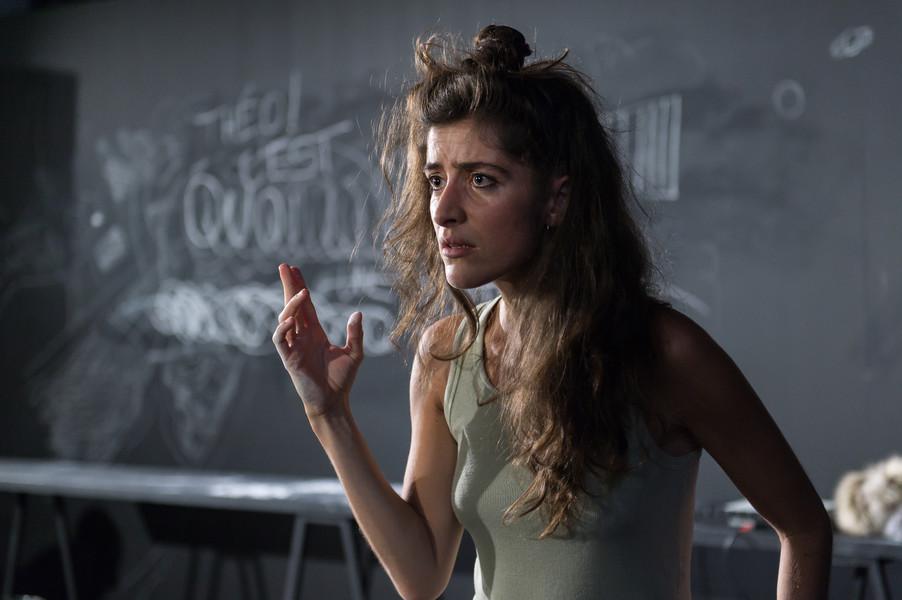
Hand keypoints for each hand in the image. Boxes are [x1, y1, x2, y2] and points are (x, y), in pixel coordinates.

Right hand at [273, 264, 364, 417]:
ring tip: (301, 292)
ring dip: (291, 305)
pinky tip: (290, 320)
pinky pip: (279, 340)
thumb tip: (358, 313)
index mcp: (315, 332)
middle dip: (288, 285)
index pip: (305, 304)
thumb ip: (356, 334)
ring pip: (285, 319)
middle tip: (284, 266)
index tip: (295, 269)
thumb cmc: (342, 380)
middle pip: (292, 305)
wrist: (333, 401)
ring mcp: (293, 346)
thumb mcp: (355, 353)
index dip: (300, 286)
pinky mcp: (289, 359)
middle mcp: (302, 336)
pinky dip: (282, 329)